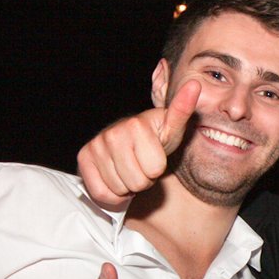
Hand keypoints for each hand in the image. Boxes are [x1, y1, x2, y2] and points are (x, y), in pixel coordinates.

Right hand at [76, 80, 199, 209]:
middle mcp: (112, 133)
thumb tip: (195, 83)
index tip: (155, 157)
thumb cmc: (157, 137)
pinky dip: (112, 195)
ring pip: (120, 189)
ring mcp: (95, 146)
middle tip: (141, 165)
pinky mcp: (83, 158)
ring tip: (130, 169)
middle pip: (138, 182)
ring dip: (128, 186)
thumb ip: (183, 109)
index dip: (158, 169)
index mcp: (136, 125)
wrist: (132, 142)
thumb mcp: (173, 126)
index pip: (155, 170)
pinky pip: (102, 193)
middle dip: (144, 179)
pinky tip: (116, 178)